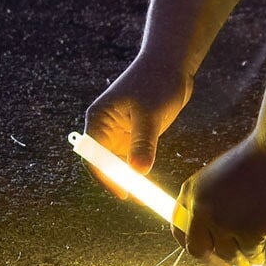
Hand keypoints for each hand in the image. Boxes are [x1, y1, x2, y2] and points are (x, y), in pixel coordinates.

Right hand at [84, 55, 191, 197]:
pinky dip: (139, 170)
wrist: (171, 67)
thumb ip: (143, 143)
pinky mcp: (134, 135)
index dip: (106, 177)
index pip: (94, 157)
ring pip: (119, 164)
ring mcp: (120, 133)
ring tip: (146, 195)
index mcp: (99, 120)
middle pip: (105, 164)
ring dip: (129, 179)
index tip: (123, 192)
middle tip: (138, 198)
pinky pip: (132, 158)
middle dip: (118, 182)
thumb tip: (137, 171)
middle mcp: (105, 128)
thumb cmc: (157, 83)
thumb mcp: (150, 115)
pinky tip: (149, 182)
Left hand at [172, 135, 265, 265]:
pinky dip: (255, 257)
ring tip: (247, 264)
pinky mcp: (248, 230)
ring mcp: (224, 221)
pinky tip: (260, 256)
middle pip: (198, 250)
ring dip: (238, 262)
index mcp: (191, 192)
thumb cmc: (255, 161)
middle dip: (212, 262)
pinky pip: (250, 252)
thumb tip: (212, 235)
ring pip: (227, 255)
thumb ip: (208, 202)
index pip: (178, 230)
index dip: (192, 246)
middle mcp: (202, 209)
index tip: (204, 254)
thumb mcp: (219, 177)